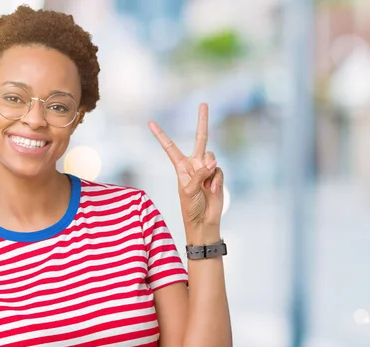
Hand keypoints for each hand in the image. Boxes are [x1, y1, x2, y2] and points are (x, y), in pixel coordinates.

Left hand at [148, 103, 223, 229]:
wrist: (204, 220)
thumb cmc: (190, 207)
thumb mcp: (189, 190)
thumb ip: (200, 174)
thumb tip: (212, 163)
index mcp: (180, 166)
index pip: (169, 147)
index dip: (161, 135)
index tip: (150, 123)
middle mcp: (194, 164)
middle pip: (200, 138)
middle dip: (202, 121)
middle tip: (203, 103)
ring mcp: (206, 169)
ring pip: (212, 158)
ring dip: (210, 172)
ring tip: (205, 187)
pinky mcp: (217, 175)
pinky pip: (219, 170)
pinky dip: (217, 181)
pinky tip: (212, 190)